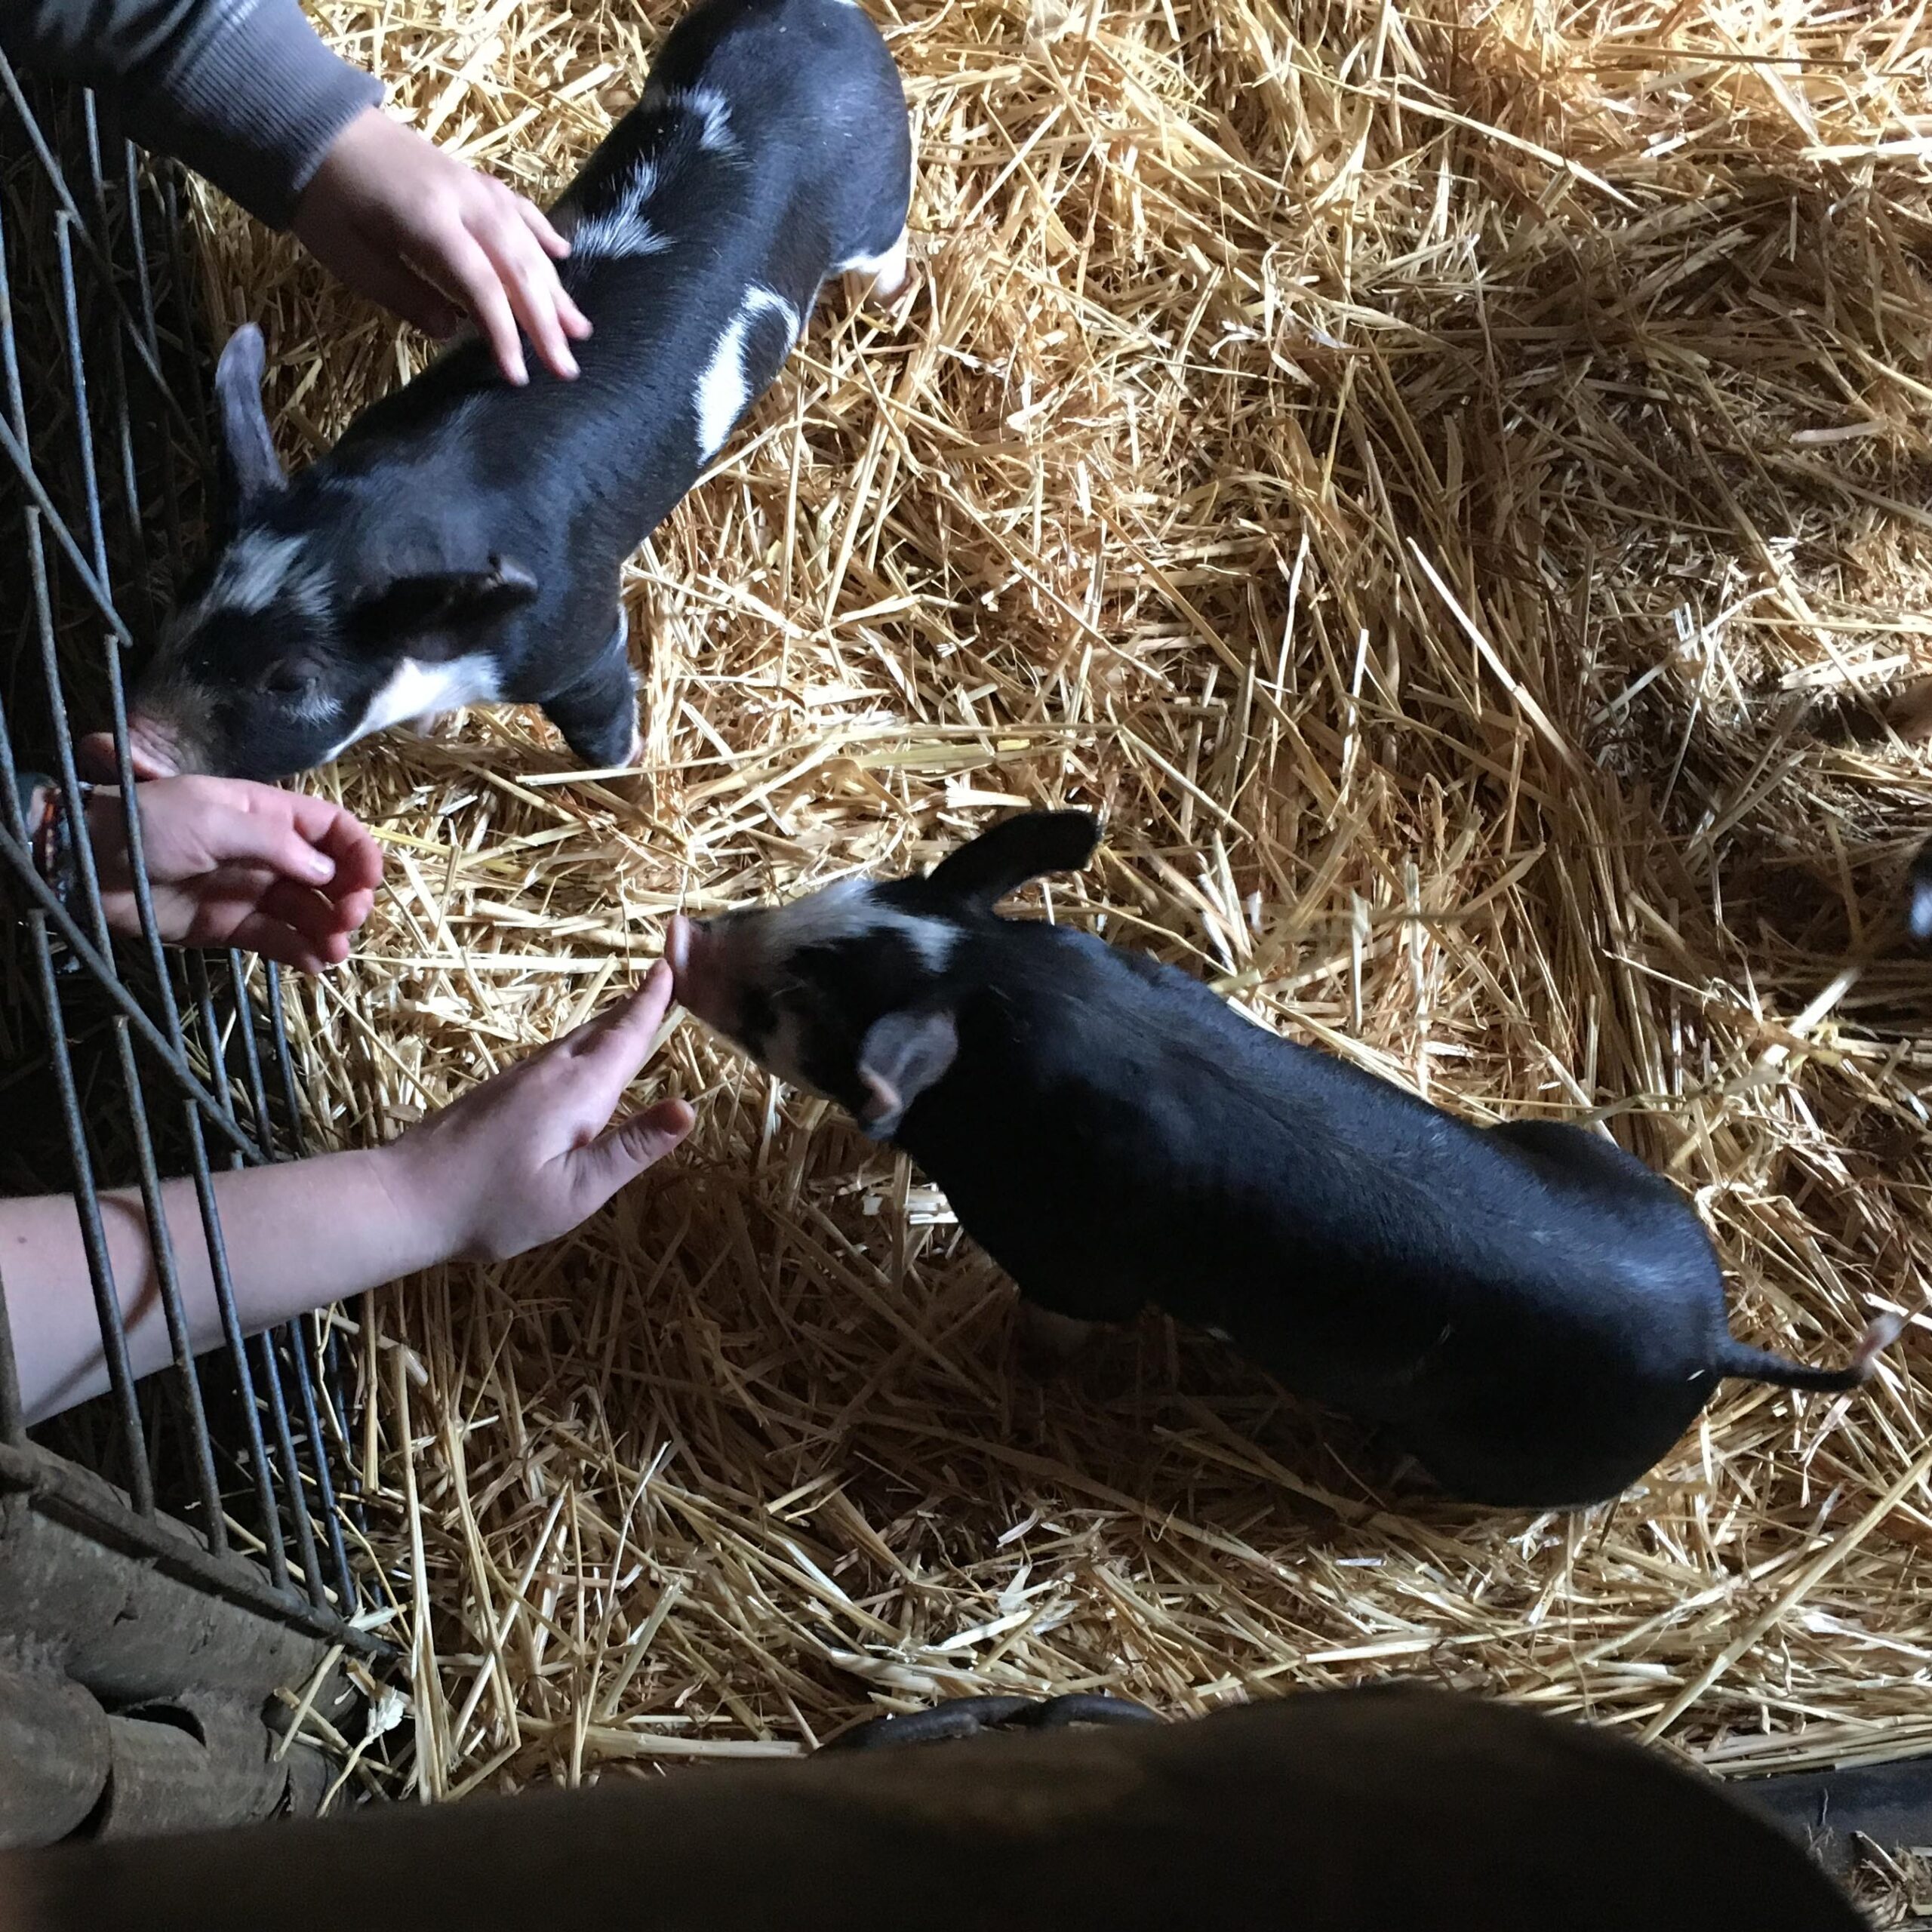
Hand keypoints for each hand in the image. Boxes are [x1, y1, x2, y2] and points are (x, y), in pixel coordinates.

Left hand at [86, 776, 382, 970]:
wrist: (84, 866)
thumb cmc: (149, 827)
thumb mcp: (214, 819)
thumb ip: (276, 844)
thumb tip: (328, 874)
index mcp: (267, 814)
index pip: (332, 829)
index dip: (359, 853)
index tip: (370, 882)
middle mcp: (268, 853)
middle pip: (329, 876)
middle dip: (348, 897)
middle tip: (348, 920)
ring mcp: (250, 891)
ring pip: (307, 912)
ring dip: (329, 930)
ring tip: (334, 950)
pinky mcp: (230, 927)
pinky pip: (277, 939)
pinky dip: (301, 952)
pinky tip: (314, 963)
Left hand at [292, 107, 591, 384]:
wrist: (312, 125)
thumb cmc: (323, 199)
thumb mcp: (351, 258)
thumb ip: (405, 294)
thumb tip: (452, 331)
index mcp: (429, 222)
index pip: (482, 285)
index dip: (504, 334)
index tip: (518, 375)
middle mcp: (463, 201)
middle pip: (516, 267)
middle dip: (545, 322)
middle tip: (566, 368)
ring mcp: (472, 186)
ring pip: (526, 241)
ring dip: (555, 288)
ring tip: (579, 329)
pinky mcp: (471, 178)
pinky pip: (517, 207)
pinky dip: (543, 232)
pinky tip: (563, 256)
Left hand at [384, 963, 694, 1262]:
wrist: (403, 1199)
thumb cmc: (494, 1205)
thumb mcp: (576, 1191)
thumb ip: (631, 1148)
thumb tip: (688, 1108)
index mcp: (578, 1091)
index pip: (626, 1035)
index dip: (652, 1002)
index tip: (671, 965)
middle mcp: (549, 1072)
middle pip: (602, 1029)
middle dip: (635, 1005)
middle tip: (664, 978)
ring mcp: (518, 1078)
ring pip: (575, 1041)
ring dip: (609, 1023)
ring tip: (634, 1014)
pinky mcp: (498, 1091)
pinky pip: (554, 1057)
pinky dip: (582, 1046)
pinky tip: (582, 1062)